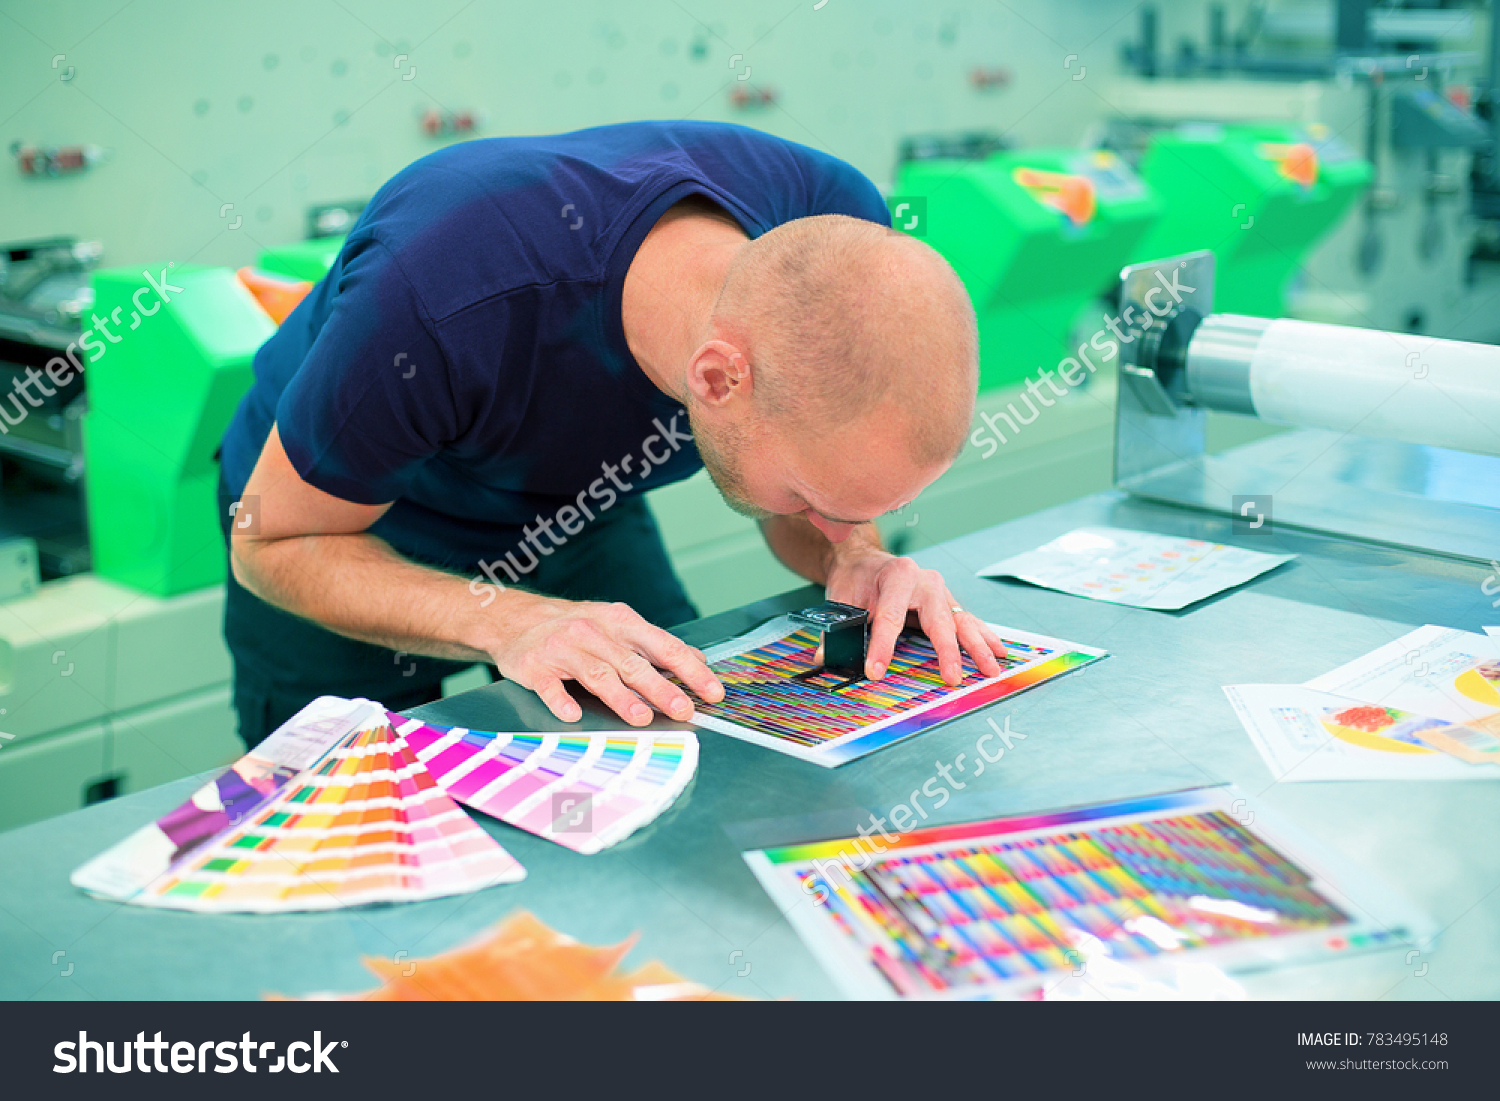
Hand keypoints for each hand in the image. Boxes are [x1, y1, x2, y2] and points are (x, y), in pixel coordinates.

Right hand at [487, 593, 723, 725]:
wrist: (517, 618)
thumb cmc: (577, 626)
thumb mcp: (618, 625)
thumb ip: (655, 644)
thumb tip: (696, 659)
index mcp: (621, 622)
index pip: (664, 646)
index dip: (690, 669)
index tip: (712, 691)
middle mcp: (595, 633)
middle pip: (633, 664)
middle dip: (662, 688)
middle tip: (684, 710)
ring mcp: (564, 649)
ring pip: (598, 674)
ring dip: (621, 697)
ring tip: (642, 718)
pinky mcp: (536, 667)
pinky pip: (550, 686)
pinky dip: (561, 700)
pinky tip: (574, 715)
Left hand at [825, 548, 1006, 684]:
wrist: (864, 560)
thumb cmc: (854, 580)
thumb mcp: (840, 599)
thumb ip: (836, 629)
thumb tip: (825, 661)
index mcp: (896, 575)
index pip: (890, 615)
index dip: (882, 646)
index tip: (875, 671)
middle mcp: (925, 580)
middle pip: (938, 619)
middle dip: (946, 651)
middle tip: (953, 677)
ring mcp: (940, 592)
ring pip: (961, 621)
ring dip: (977, 647)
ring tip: (990, 669)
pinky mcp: (947, 603)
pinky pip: (968, 621)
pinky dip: (983, 638)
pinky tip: (998, 652)